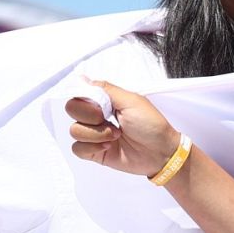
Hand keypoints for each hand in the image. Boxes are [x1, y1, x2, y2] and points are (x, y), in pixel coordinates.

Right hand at [66, 81, 181, 177]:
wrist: (162, 153)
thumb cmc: (152, 125)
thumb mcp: (131, 101)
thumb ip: (106, 89)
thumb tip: (83, 79)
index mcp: (105, 102)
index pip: (79, 95)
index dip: (85, 100)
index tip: (101, 107)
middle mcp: (98, 117)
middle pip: (72, 110)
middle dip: (90, 116)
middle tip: (109, 120)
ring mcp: (95, 135)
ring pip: (74, 130)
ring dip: (96, 133)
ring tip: (116, 135)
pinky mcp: (95, 152)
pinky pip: (77, 149)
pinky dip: (92, 147)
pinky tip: (108, 147)